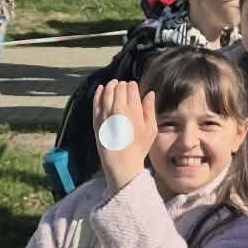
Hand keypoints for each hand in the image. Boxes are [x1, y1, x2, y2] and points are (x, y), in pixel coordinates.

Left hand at [94, 78, 156, 193]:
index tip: (133, 87)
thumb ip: (150, 109)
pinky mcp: (97, 120)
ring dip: (110, 85)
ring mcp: (105, 114)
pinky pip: (96, 101)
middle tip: (123, 86)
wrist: (121, 162)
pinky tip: (101, 89)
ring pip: (106, 91)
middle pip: (119, 87)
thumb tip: (150, 93)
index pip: (131, 88)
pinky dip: (98, 93)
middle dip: (122, 85)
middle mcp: (118, 109)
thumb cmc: (138, 147)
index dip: (132, 86)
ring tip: (113, 84)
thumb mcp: (151, 129)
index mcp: (133, 110)